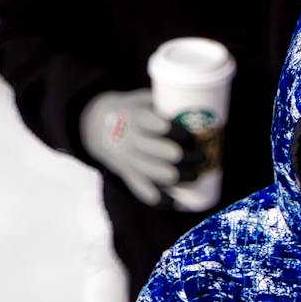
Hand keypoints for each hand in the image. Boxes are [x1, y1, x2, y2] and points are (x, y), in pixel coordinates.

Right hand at [79, 89, 202, 205]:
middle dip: (191, 157)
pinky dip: (163, 200)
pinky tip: (176, 202)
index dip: (179, 132)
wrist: (97, 126)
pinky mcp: (128, 176)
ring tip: (195, 174)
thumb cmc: (132, 110)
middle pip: (170, 154)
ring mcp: (131, 161)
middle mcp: (134, 140)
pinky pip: (146, 193)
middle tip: (202, 156)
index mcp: (138, 118)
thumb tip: (204, 108)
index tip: (190, 135)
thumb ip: (167, 103)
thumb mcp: (144, 99)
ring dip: (184, 177)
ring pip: (163, 175)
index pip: (162, 127)